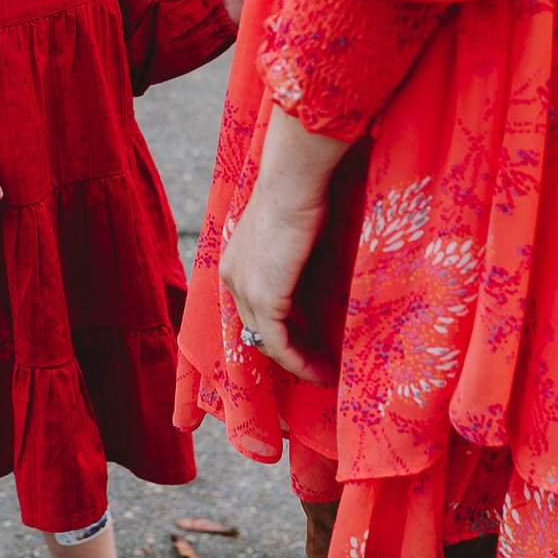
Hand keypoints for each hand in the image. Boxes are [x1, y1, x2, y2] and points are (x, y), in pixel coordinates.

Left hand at [216, 110, 347, 384]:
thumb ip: (292, 260)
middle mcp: (232, 278)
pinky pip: (279, 344)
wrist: (293, 182)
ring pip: (268, 341)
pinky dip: (300, 362)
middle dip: (290, 351)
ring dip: (298, 363)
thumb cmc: (300, 195)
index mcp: (236, 263)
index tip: (309, 343)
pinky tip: (323, 372)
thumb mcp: (291, 234)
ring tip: (326, 375)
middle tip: (320, 366)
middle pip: (258, 328)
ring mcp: (244, 289)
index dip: (280, 330)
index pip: (253, 309)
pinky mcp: (264, 298)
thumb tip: (312, 276)